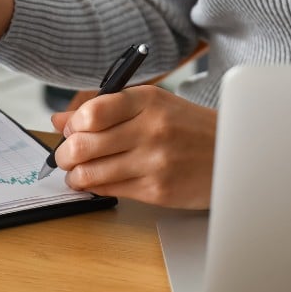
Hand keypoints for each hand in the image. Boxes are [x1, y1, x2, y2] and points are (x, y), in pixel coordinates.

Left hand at [49, 85, 216, 208]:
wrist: (231, 153)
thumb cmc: (188, 127)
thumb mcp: (153, 104)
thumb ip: (105, 108)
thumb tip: (59, 119)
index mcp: (148, 100)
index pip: (92, 112)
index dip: (72, 124)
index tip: (71, 129)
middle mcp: (151, 129)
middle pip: (83, 144)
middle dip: (64, 153)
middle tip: (65, 155)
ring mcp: (154, 162)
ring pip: (90, 172)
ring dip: (74, 175)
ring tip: (77, 173)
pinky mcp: (157, 190)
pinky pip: (109, 189)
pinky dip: (94, 187)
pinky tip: (97, 181)